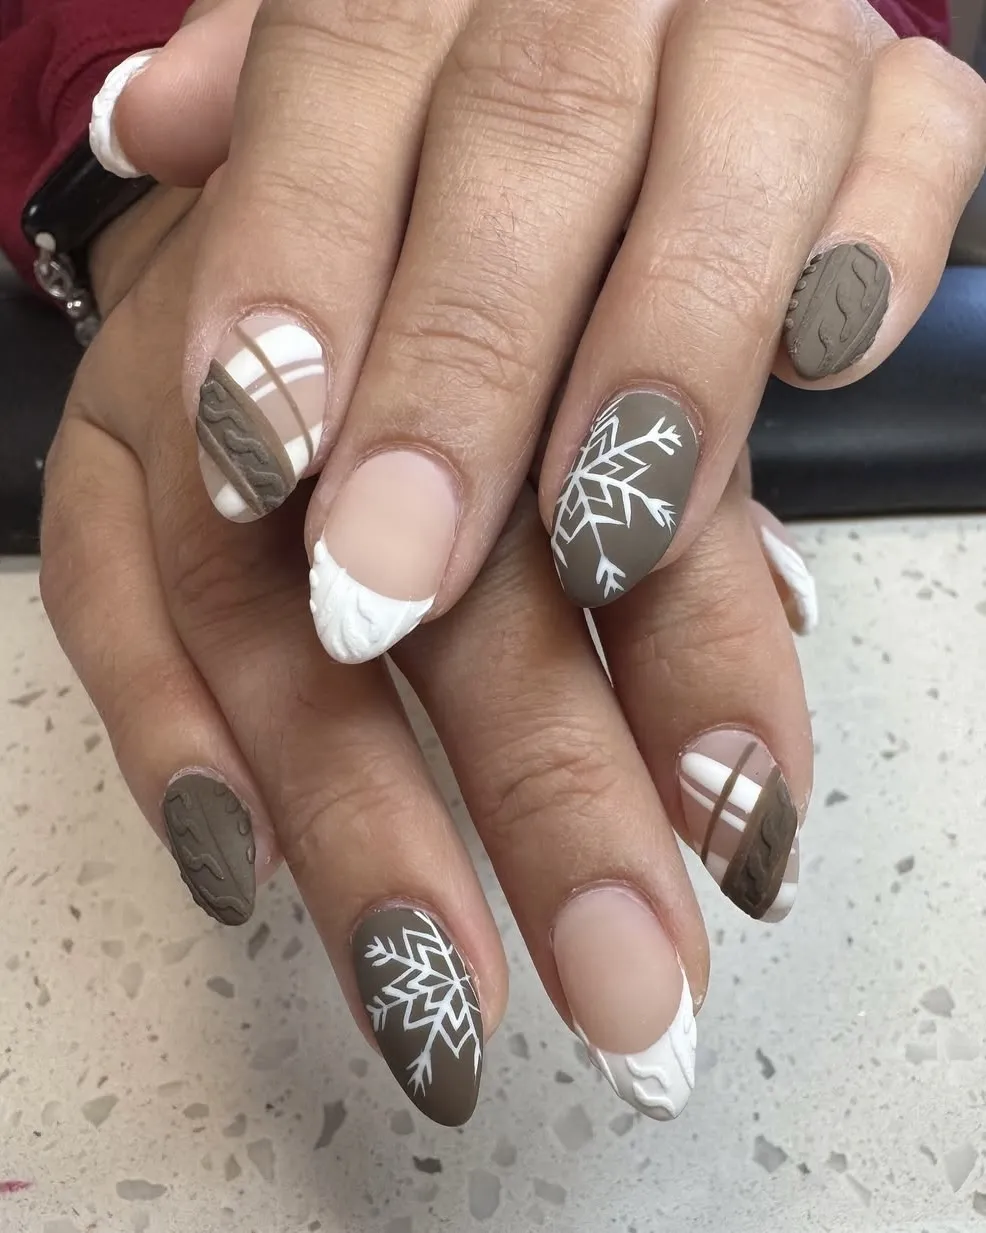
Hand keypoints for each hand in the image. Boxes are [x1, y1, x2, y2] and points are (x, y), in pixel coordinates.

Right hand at [44, 186, 811, 1126]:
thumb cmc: (488, 285)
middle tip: (625, 980)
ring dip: (355, 818)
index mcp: (535, 294)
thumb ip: (683, 511)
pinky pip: (106, 593)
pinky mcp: (100, 442)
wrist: (300, 167)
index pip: (639, 506)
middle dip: (554, 799)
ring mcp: (214, 390)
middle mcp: (370, 336)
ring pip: (272, 615)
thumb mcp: (614, 362)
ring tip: (429, 994)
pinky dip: (171, 735)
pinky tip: (239, 868)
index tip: (753, 835)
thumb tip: (768, 658)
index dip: (704, 673)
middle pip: (468, 583)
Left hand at [91, 0, 985, 666]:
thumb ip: (268, 129)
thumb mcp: (347, 103)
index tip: (256, 459)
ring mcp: (765, 25)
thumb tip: (148, 126)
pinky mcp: (893, 103)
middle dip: (459, 376)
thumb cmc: (479, 104)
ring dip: (666, 356)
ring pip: (744, 133)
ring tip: (600, 548)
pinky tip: (816, 370)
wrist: (662, 51)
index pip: (342, 68)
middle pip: (533, 135)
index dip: (296, 263)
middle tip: (385, 583)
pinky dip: (877, 253)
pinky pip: (922, 146)